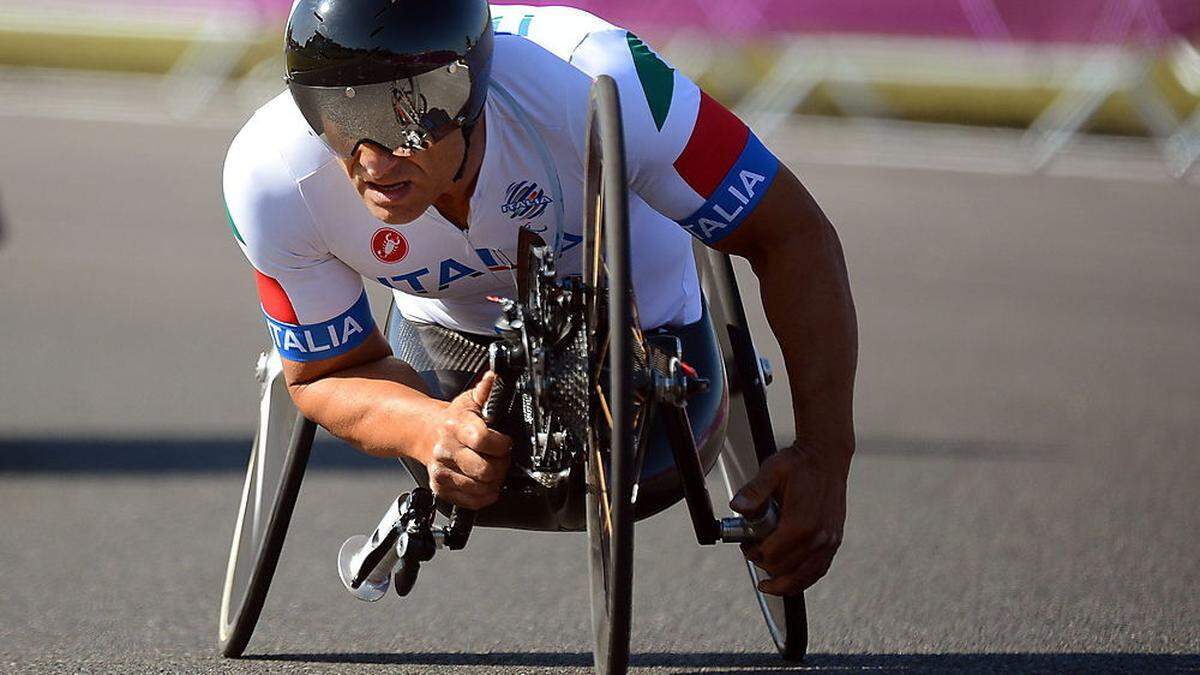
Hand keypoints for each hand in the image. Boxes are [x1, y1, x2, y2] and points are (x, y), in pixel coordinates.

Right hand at [426, 372, 512, 508]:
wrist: (426, 434)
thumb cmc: (454, 419)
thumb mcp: (470, 400)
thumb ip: (486, 390)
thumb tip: (495, 375)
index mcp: (456, 426)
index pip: (483, 440)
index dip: (501, 444)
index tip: (504, 442)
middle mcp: (446, 450)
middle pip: (485, 470)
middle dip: (500, 465)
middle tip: (500, 458)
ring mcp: (442, 471)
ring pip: (480, 488)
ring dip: (493, 481)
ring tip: (491, 468)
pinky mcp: (440, 488)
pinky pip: (471, 501)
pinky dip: (483, 496)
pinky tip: (483, 483)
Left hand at [731, 443, 847, 595]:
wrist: (827, 456)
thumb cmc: (799, 463)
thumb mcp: (772, 471)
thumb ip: (754, 491)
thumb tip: (737, 507)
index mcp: (800, 523)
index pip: (772, 554)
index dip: (754, 554)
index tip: (746, 546)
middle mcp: (818, 537)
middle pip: (786, 568)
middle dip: (765, 566)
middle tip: (753, 554)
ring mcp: (829, 541)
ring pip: (805, 576)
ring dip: (784, 584)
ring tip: (769, 586)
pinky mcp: (835, 540)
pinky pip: (820, 570)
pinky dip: (804, 579)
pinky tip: (792, 580)